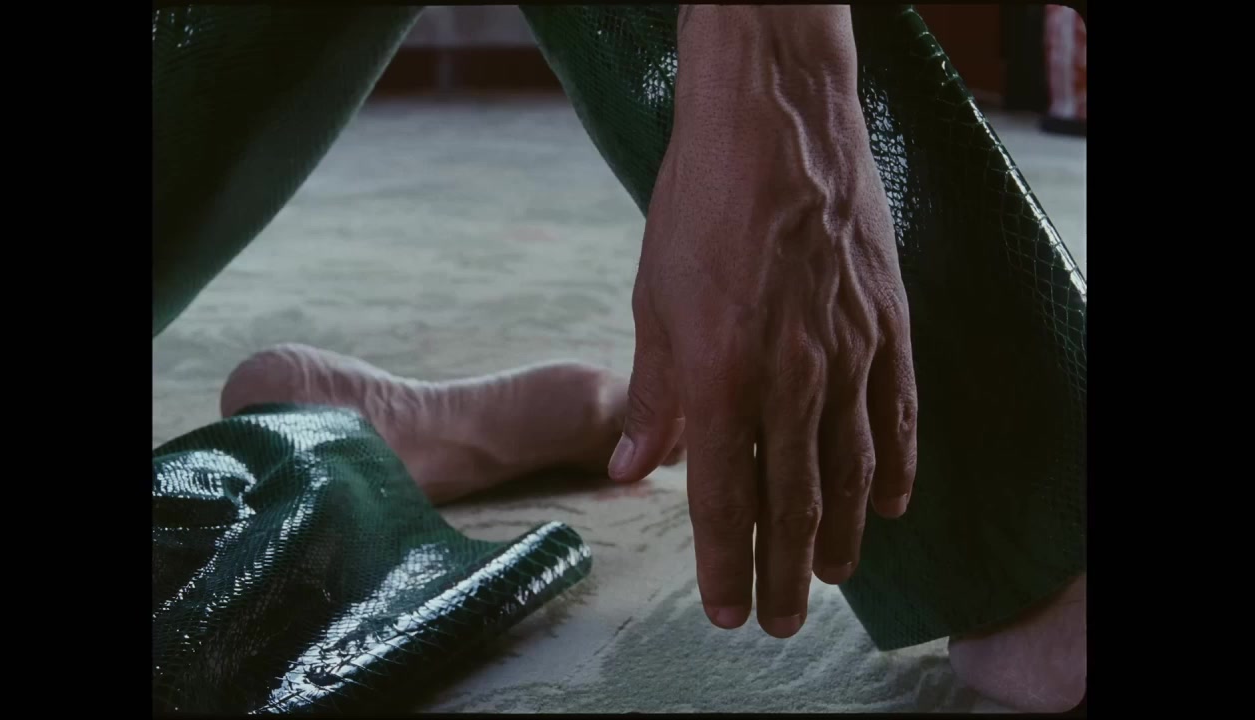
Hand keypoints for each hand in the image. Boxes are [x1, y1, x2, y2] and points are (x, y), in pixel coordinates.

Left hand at [606, 5, 917, 637]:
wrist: (775, 122)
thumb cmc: (700, 205)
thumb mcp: (654, 301)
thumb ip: (651, 396)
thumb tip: (634, 470)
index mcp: (721, 378)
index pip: (726, 501)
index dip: (726, 564)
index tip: (728, 610)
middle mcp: (791, 380)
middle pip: (794, 503)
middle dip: (785, 571)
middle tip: (782, 619)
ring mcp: (848, 353)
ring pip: (850, 471)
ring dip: (840, 533)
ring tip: (831, 577)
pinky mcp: (885, 324)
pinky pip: (898, 413)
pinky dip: (894, 466)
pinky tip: (889, 504)